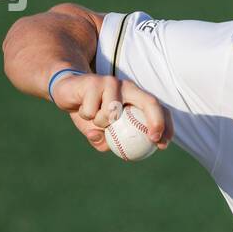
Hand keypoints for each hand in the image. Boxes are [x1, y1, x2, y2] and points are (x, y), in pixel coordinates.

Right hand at [51, 72, 172, 151]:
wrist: (67, 90)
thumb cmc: (90, 112)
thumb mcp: (99, 131)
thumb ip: (106, 142)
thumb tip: (113, 149)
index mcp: (135, 97)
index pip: (157, 108)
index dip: (165, 125)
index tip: (163, 145)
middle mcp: (128, 87)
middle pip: (150, 102)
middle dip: (156, 121)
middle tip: (153, 139)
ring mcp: (112, 82)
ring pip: (112, 113)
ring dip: (101, 123)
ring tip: (94, 118)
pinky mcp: (94, 82)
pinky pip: (92, 111)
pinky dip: (86, 116)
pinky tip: (81, 108)